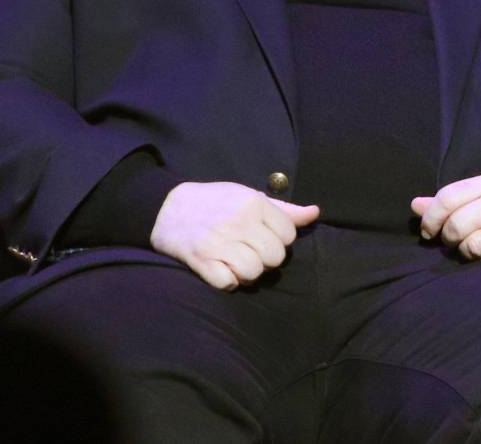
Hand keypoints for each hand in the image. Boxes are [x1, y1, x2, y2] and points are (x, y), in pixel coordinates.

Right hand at [149, 181, 319, 290]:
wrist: (166, 207)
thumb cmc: (215, 202)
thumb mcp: (249, 196)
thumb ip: (284, 210)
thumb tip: (315, 213)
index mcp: (254, 203)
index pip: (288, 235)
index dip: (279, 240)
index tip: (263, 237)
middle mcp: (239, 222)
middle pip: (274, 257)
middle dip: (266, 259)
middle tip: (250, 252)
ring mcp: (219, 242)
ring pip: (254, 273)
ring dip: (247, 273)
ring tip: (236, 262)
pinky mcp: (200, 260)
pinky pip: (228, 283)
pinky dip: (227, 281)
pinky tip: (221, 269)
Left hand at [412, 175, 480, 259]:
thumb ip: (448, 202)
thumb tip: (415, 205)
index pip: (447, 196)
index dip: (431, 217)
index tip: (429, 231)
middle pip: (455, 222)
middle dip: (447, 237)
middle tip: (453, 241)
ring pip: (468, 241)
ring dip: (464, 249)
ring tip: (473, 247)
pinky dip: (479, 259)